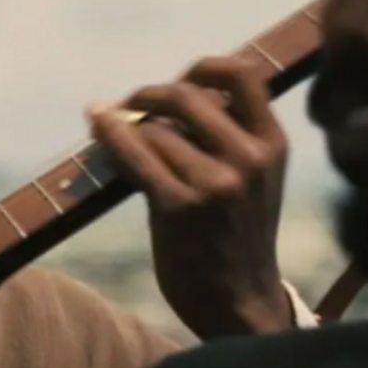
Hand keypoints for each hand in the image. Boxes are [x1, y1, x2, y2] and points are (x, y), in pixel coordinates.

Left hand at [90, 56, 291, 337]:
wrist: (238, 301)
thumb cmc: (237, 234)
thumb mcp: (254, 178)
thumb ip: (227, 136)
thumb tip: (165, 95)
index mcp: (271, 144)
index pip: (242, 75)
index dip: (203, 67)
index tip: (181, 78)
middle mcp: (249, 158)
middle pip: (186, 95)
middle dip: (149, 96)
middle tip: (128, 106)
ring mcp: (216, 183)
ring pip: (155, 128)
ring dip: (127, 125)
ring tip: (113, 131)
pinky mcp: (179, 206)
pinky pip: (134, 153)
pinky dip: (109, 134)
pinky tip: (95, 125)